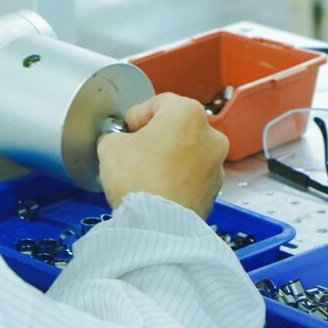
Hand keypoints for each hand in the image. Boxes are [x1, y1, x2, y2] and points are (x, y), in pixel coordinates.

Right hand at [97, 93, 228, 218]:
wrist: (157, 225)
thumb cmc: (139, 179)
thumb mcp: (111, 147)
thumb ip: (116, 137)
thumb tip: (117, 143)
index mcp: (187, 113)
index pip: (159, 103)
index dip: (137, 114)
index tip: (126, 127)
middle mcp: (210, 135)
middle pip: (178, 127)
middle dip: (156, 136)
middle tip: (134, 149)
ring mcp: (216, 164)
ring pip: (188, 153)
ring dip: (170, 158)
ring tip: (145, 173)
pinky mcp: (214, 191)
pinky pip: (192, 178)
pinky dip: (178, 180)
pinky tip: (158, 190)